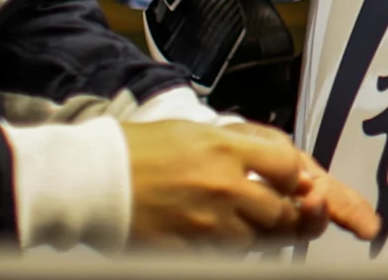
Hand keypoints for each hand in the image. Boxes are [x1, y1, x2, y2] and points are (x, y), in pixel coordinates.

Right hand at [121, 118, 378, 244]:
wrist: (91, 180)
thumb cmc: (138, 151)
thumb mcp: (197, 131)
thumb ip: (243, 145)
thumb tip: (281, 161)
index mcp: (226, 149)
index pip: (290, 166)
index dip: (296, 176)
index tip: (291, 180)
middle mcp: (223, 186)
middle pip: (283, 211)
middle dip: (290, 213)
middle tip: (286, 210)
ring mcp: (207, 223)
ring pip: (260, 239)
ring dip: (262, 233)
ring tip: (246, 221)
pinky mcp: (188, 251)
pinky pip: (227, 257)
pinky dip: (231, 250)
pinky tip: (219, 235)